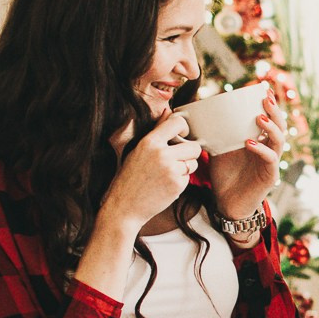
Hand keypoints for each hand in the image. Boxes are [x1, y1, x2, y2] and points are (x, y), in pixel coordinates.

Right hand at [100, 111, 199, 228]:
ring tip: (167, 174)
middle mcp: (162, 153)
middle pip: (194, 146)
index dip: (184, 128)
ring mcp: (171, 170)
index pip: (179, 122)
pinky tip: (165, 185)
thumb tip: (168, 111)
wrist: (124, 206)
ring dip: (186, 168)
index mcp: (150, 141)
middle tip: (176, 160)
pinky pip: (188, 178)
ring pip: (193, 163)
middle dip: (189, 153)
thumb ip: (156, 130)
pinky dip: (181, 181)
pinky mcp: (177, 185)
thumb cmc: (129, 178)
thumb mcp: (138, 149)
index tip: (182, 136)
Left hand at [209, 92, 284, 222]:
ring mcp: (271, 162)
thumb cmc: (225, 176)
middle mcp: (269, 149)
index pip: (269, 119)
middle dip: (274, 111)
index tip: (261, 90)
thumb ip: (214, 134)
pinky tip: (250, 142)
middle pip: (280, 126)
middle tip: (265, 99)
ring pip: (280, 141)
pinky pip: (270, 159)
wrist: (226, 203)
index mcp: (260, 141)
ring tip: (259, 117)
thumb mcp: (217, 150)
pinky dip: (261, 149)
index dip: (268, 105)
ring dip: (271, 127)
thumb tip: (195, 114)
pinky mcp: (270, 176)